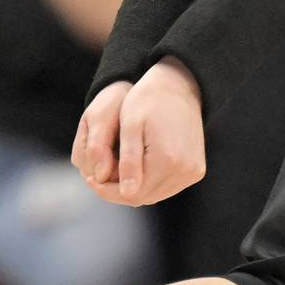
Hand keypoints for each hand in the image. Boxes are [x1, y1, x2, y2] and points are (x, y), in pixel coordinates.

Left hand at [73, 63, 205, 205]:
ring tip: (115, 171)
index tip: (90, 179)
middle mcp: (184, 171)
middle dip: (118, 190)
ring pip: (154, 195)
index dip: (107, 191)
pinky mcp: (195, 170)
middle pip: (143, 197)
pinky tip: (135, 169)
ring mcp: (192, 172)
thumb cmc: (148, 100)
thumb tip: (127, 193)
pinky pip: (167, 187)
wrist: (180, 87)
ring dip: (133, 188)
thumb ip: (129, 161)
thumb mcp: (131, 126)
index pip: (131, 194)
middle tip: (98, 177)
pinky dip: (149, 183)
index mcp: (167, 160)